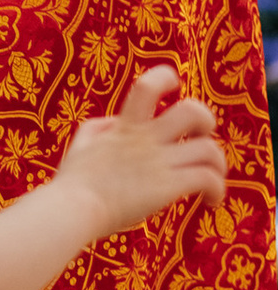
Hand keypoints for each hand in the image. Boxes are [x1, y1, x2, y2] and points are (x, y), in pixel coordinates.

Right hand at [58, 64, 227, 236]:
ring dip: (219, 164)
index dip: (166, 78)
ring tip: (213, 178)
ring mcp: (158, 163)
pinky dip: (217, 189)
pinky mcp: (167, 187)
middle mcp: (145, 140)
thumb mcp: (80, 145)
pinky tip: (210, 201)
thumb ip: (99, 128)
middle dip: (206, 120)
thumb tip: (114, 122)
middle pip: (191, 112)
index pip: (147, 87)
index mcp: (125, 128)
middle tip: (200, 139)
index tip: (175, 87)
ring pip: (209, 150)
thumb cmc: (71, 184)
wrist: (71, 210)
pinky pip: (207, 179)